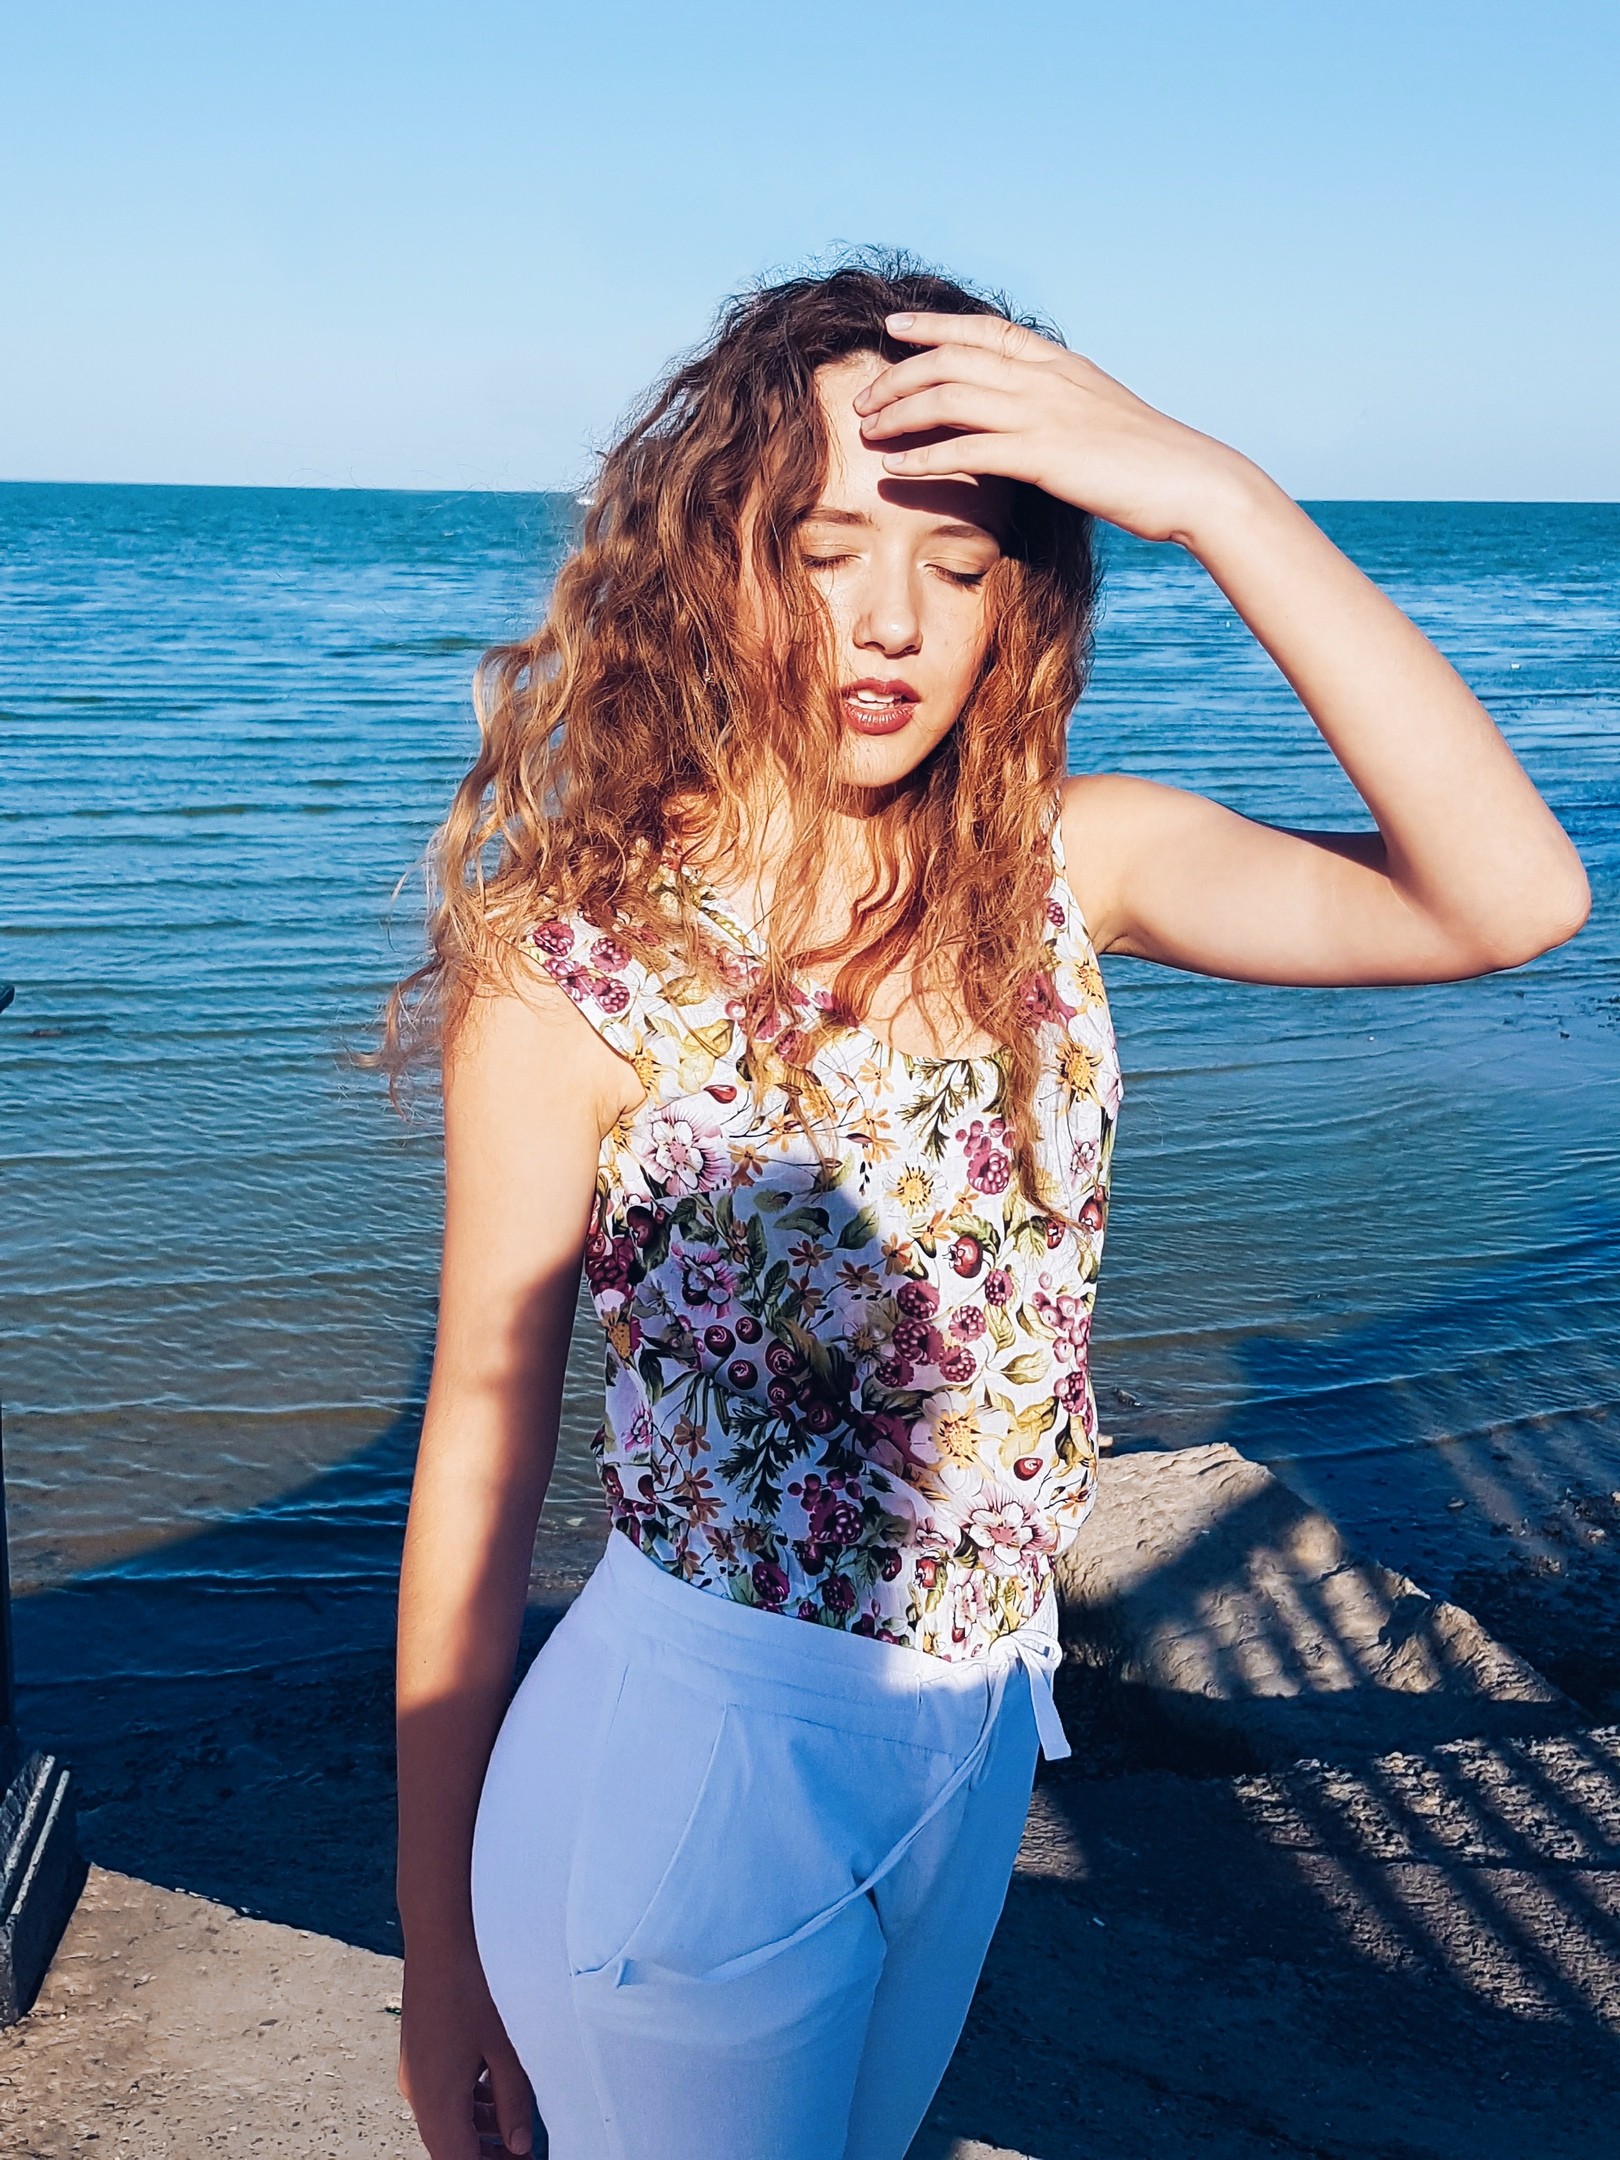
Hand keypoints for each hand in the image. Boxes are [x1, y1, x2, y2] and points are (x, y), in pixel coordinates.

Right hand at [398, 1941, 534, 2158]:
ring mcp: (414, 2074)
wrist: (439, 1939)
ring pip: (444, 2122)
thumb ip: (514, 2102)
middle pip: (449, 2147)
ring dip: (477, 2133)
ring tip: (514, 2133)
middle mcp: (417, 2094)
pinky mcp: (417, 2055)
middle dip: (485, 2156)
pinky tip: (494, 2095)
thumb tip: (519, 2144)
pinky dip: (466, 2106)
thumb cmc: (473, 1988)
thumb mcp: (506, 2049)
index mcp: (437, 2101)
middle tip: (521, 2156)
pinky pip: (440, 2096)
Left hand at [852, 311, 1248, 548]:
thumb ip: (1059, 405)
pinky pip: (966, 451)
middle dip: (899, 375)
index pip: (984, 330)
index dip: (934, 325)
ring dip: (900, 412)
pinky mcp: (1043, 455)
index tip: (894, 327)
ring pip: (950, 397)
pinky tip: (896, 468)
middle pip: (952, 359)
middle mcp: (1045, 379)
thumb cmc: (1147, 458)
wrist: (1190, 480)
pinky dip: (924, 458)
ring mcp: (1043, 413)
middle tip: (864, 397)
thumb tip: (1026, 417)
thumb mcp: (1099, 414)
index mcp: (1058, 364)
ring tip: (867, 430)